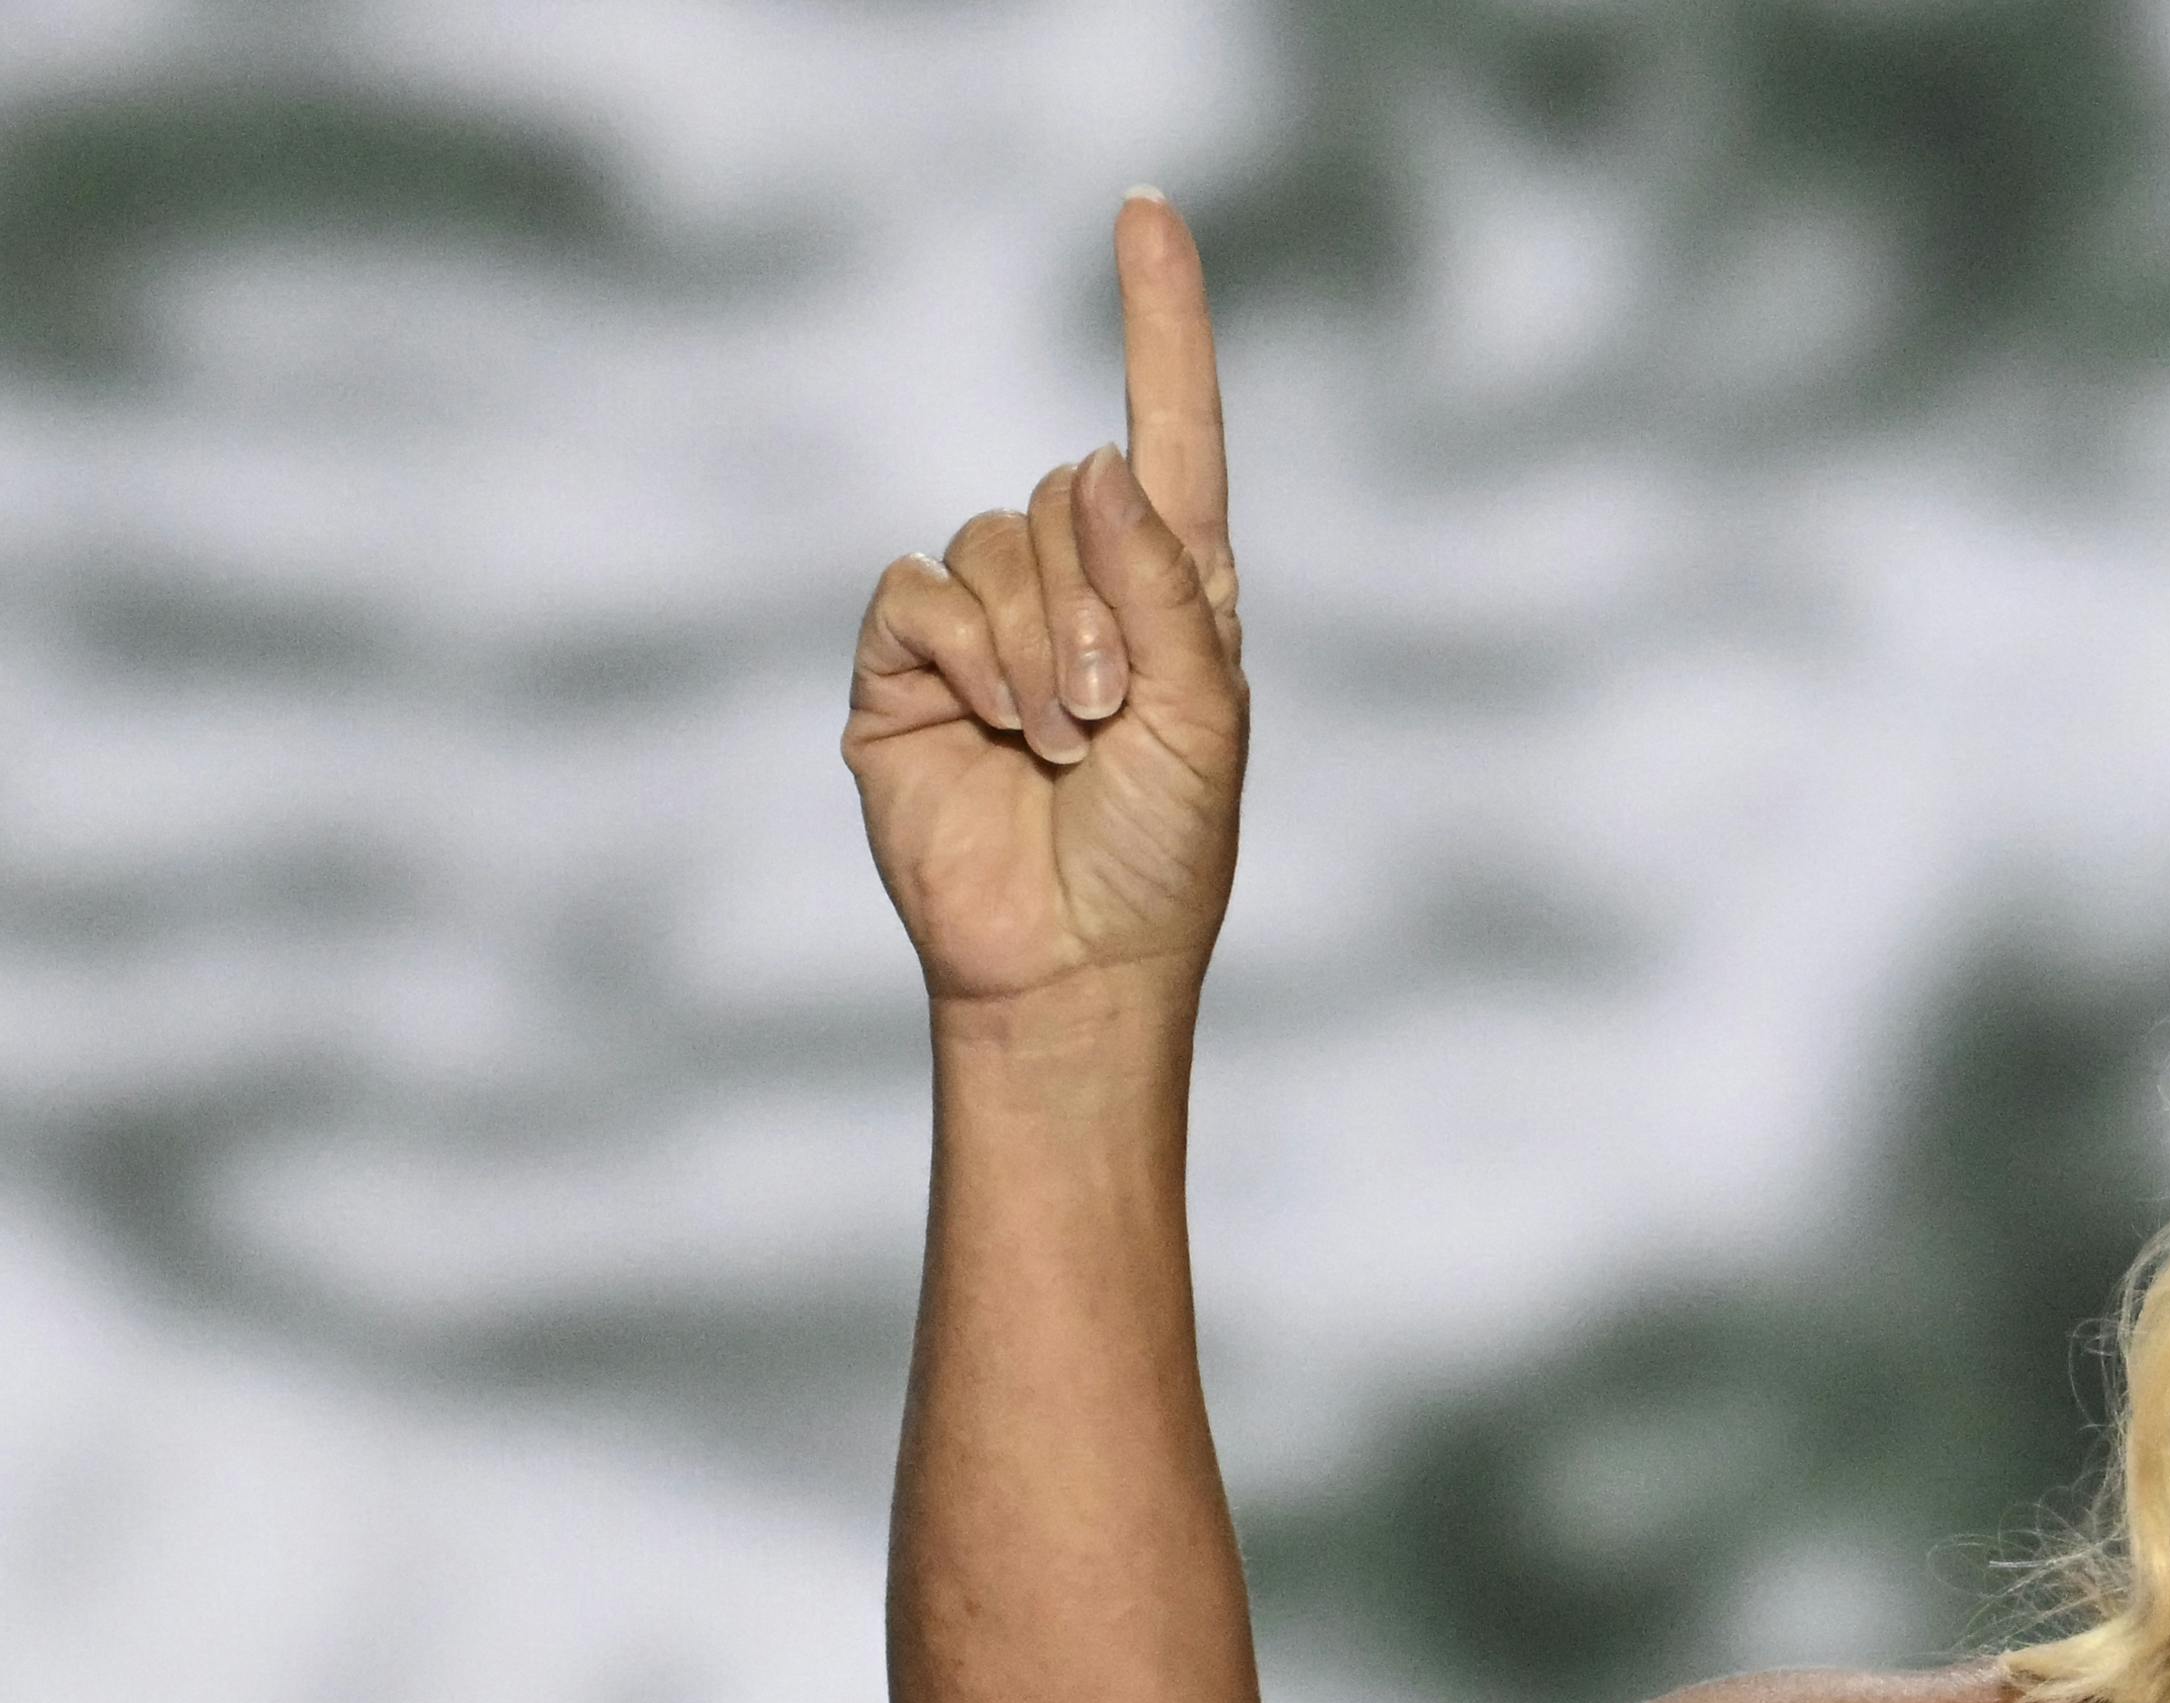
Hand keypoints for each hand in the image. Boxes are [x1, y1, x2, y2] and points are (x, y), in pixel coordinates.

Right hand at [845, 191, 1246, 1018]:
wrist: (1072, 964)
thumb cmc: (1162, 854)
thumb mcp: (1205, 716)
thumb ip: (1164, 585)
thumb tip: (1093, 464)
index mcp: (1175, 590)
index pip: (1168, 431)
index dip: (1161, 321)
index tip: (1148, 211)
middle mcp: (1078, 588)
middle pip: (1064, 495)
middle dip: (1095, 610)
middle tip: (1111, 721)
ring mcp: (984, 624)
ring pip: (991, 545)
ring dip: (1036, 648)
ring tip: (1063, 744)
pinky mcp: (904, 666)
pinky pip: (917, 595)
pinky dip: (965, 657)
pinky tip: (997, 731)